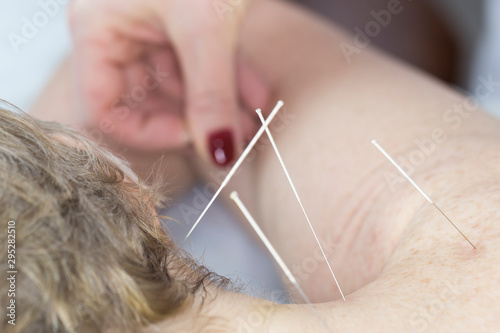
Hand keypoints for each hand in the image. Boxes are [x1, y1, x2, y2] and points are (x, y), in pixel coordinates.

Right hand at [68, 0, 269, 165]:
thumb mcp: (205, 26)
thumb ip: (211, 93)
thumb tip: (219, 153)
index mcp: (97, 28)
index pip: (103, 106)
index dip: (145, 130)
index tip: (191, 137)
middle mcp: (118, 29)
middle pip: (147, 97)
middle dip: (194, 119)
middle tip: (234, 137)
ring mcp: (150, 24)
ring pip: (179, 82)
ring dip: (218, 103)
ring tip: (254, 119)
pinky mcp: (182, 17)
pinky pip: (200, 59)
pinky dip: (228, 77)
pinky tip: (257, 94)